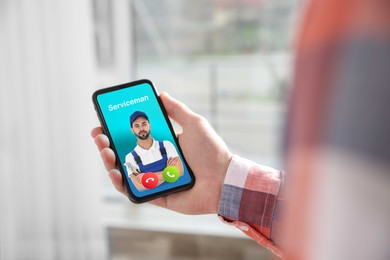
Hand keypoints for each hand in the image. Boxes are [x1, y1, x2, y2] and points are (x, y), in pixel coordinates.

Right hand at [91, 92, 232, 213]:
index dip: (117, 130)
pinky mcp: (156, 195)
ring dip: (109, 161)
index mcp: (163, 144)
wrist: (223, 179)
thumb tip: (161, 94)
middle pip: (125, 153)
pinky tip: (115, 173)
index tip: (104, 121)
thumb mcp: (194, 123)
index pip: (134, 136)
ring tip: (105, 151)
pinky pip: (134, 190)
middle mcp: (156, 161)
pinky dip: (121, 183)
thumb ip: (177, 110)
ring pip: (125, 171)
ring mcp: (154, 179)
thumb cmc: (211, 152)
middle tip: (99, 136)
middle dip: (107, 144)